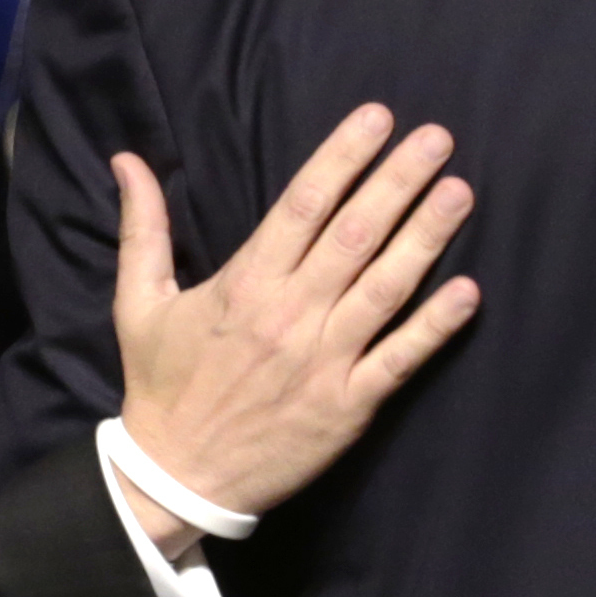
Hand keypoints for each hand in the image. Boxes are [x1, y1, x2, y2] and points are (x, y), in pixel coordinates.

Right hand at [112, 104, 478, 548]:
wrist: (175, 479)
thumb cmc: (161, 385)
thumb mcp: (138, 302)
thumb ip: (142, 227)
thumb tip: (127, 159)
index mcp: (245, 283)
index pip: (304, 204)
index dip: (344, 156)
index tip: (379, 117)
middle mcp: (290, 314)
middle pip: (355, 234)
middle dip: (398, 181)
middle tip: (438, 137)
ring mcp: (324, 361)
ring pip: (385, 288)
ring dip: (426, 237)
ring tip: (460, 191)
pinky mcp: (348, 407)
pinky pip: (399, 360)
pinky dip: (435, 327)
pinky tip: (468, 292)